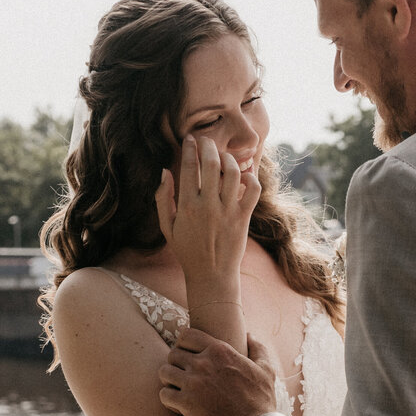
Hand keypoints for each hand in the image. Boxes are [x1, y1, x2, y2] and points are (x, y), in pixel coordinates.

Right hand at [154, 134, 259, 291]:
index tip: (190, 140)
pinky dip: (251, 177)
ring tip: (223, 157)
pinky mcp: (244, 218)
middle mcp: (208, 206)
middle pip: (212, 163)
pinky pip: (253, 190)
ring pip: (233, 172)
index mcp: (187, 206)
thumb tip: (164, 171)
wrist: (211, 276)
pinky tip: (243, 176)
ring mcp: (228, 211)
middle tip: (207, 142)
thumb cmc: (187, 251)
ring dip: (228, 158)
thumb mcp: (167, 226)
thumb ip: (163, 198)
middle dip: (209, 146)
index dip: (190, 148)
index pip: (189, 166)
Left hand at [159, 328, 277, 415]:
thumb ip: (257, 349)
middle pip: (173, 354)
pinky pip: (164, 394)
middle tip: (183, 377)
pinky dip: (168, 400)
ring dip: (169, 381)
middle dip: (176, 364)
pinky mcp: (186, 404)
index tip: (188, 357)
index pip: (187, 335)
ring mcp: (193, 383)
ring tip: (178, 390)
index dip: (184, 345)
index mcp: (220, 351)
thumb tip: (250, 335)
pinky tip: (178, 406)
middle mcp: (203, 363)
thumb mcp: (266, 370)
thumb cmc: (262, 402)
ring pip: (164, 372)